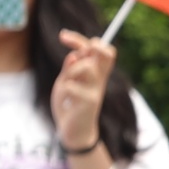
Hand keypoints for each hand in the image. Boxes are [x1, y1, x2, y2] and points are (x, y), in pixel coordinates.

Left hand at [49, 33, 114, 152]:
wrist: (72, 131)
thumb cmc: (69, 103)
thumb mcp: (66, 81)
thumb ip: (70, 67)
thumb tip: (73, 54)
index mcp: (96, 72)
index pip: (100, 48)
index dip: (82, 39)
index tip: (63, 37)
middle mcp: (100, 79)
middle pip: (104, 52)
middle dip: (84, 45)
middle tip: (68, 56)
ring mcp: (97, 90)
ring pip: (86, 66)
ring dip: (70, 72)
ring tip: (65, 85)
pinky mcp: (90, 102)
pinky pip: (71, 86)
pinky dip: (64, 90)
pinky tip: (67, 102)